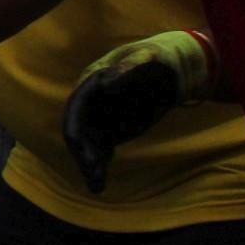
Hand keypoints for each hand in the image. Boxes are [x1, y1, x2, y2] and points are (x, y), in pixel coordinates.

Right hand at [63, 30, 216, 193]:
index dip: (76, 129)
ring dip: (90, 166)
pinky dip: (101, 167)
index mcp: (91, 84)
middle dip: (82, 153)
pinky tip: (101, 184)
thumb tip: (107, 83)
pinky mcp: (112, 132)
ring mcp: (100, 119)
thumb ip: (128, 68)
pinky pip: (101, 152)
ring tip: (97, 186)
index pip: (75, 109)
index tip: (79, 148)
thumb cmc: (157, 59)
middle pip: (79, 132)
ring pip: (88, 146)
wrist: (169, 72)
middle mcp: (90, 104)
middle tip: (92, 172)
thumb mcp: (147, 58)